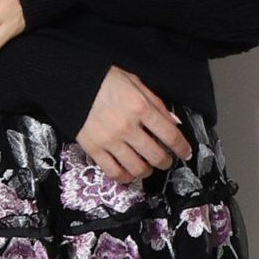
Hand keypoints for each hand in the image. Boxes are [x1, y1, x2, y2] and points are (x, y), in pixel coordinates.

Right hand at [77, 67, 193, 183]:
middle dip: (165, 162)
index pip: (169, 134)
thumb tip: (173, 123)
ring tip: (147, 168)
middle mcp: (127, 127)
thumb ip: (156, 104)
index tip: (185, 152)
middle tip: (165, 161)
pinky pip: (114, 172)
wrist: (73, 83)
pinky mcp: (94, 149)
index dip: (181, 147)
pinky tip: (129, 173)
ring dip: (146, 171)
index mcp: (140, 107)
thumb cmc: (105, 81)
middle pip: (155, 155)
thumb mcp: (136, 83)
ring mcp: (110, 140)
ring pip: (136, 168)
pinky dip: (125, 177)